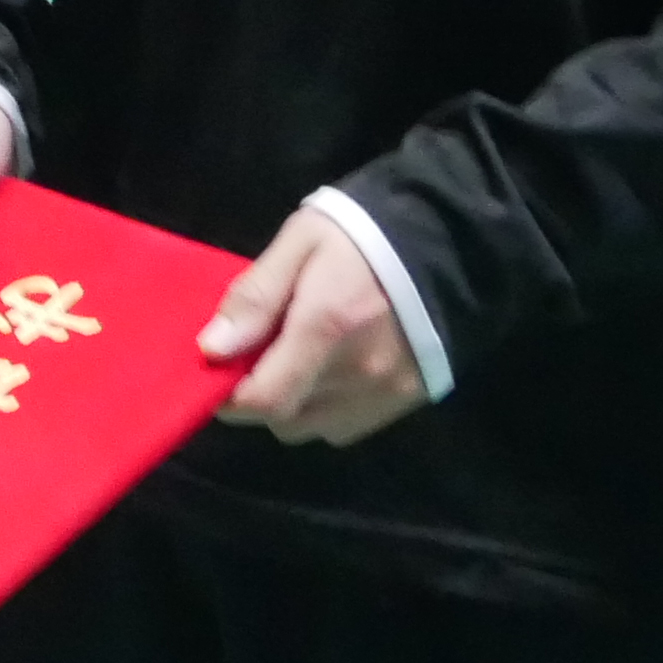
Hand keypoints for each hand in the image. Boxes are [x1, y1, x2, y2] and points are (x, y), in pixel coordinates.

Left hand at [202, 208, 431, 444]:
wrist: (451, 241)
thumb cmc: (361, 234)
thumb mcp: (299, 243)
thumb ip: (256, 297)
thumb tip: (212, 349)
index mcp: (325, 327)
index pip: (264, 399)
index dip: (228, 397)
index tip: (217, 370)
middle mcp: (358, 372)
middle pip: (284, 420)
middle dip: (258, 397)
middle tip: (256, 356)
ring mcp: (387, 392)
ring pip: (313, 428)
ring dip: (292, 405)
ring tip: (294, 361)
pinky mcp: (408, 399)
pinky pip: (346, 426)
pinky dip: (325, 409)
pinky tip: (328, 372)